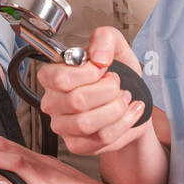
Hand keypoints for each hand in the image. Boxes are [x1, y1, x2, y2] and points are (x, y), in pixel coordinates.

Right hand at [37, 25, 148, 155]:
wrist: (132, 100)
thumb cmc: (118, 74)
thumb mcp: (116, 46)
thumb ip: (104, 38)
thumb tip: (98, 56)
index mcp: (52, 76)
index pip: (59, 78)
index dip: (88, 73)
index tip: (103, 67)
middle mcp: (52, 102)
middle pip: (76, 101)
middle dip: (108, 90)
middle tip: (117, 84)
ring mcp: (63, 126)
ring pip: (87, 123)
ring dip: (116, 109)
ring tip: (124, 98)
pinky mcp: (77, 145)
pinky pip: (100, 138)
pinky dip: (123, 123)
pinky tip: (130, 112)